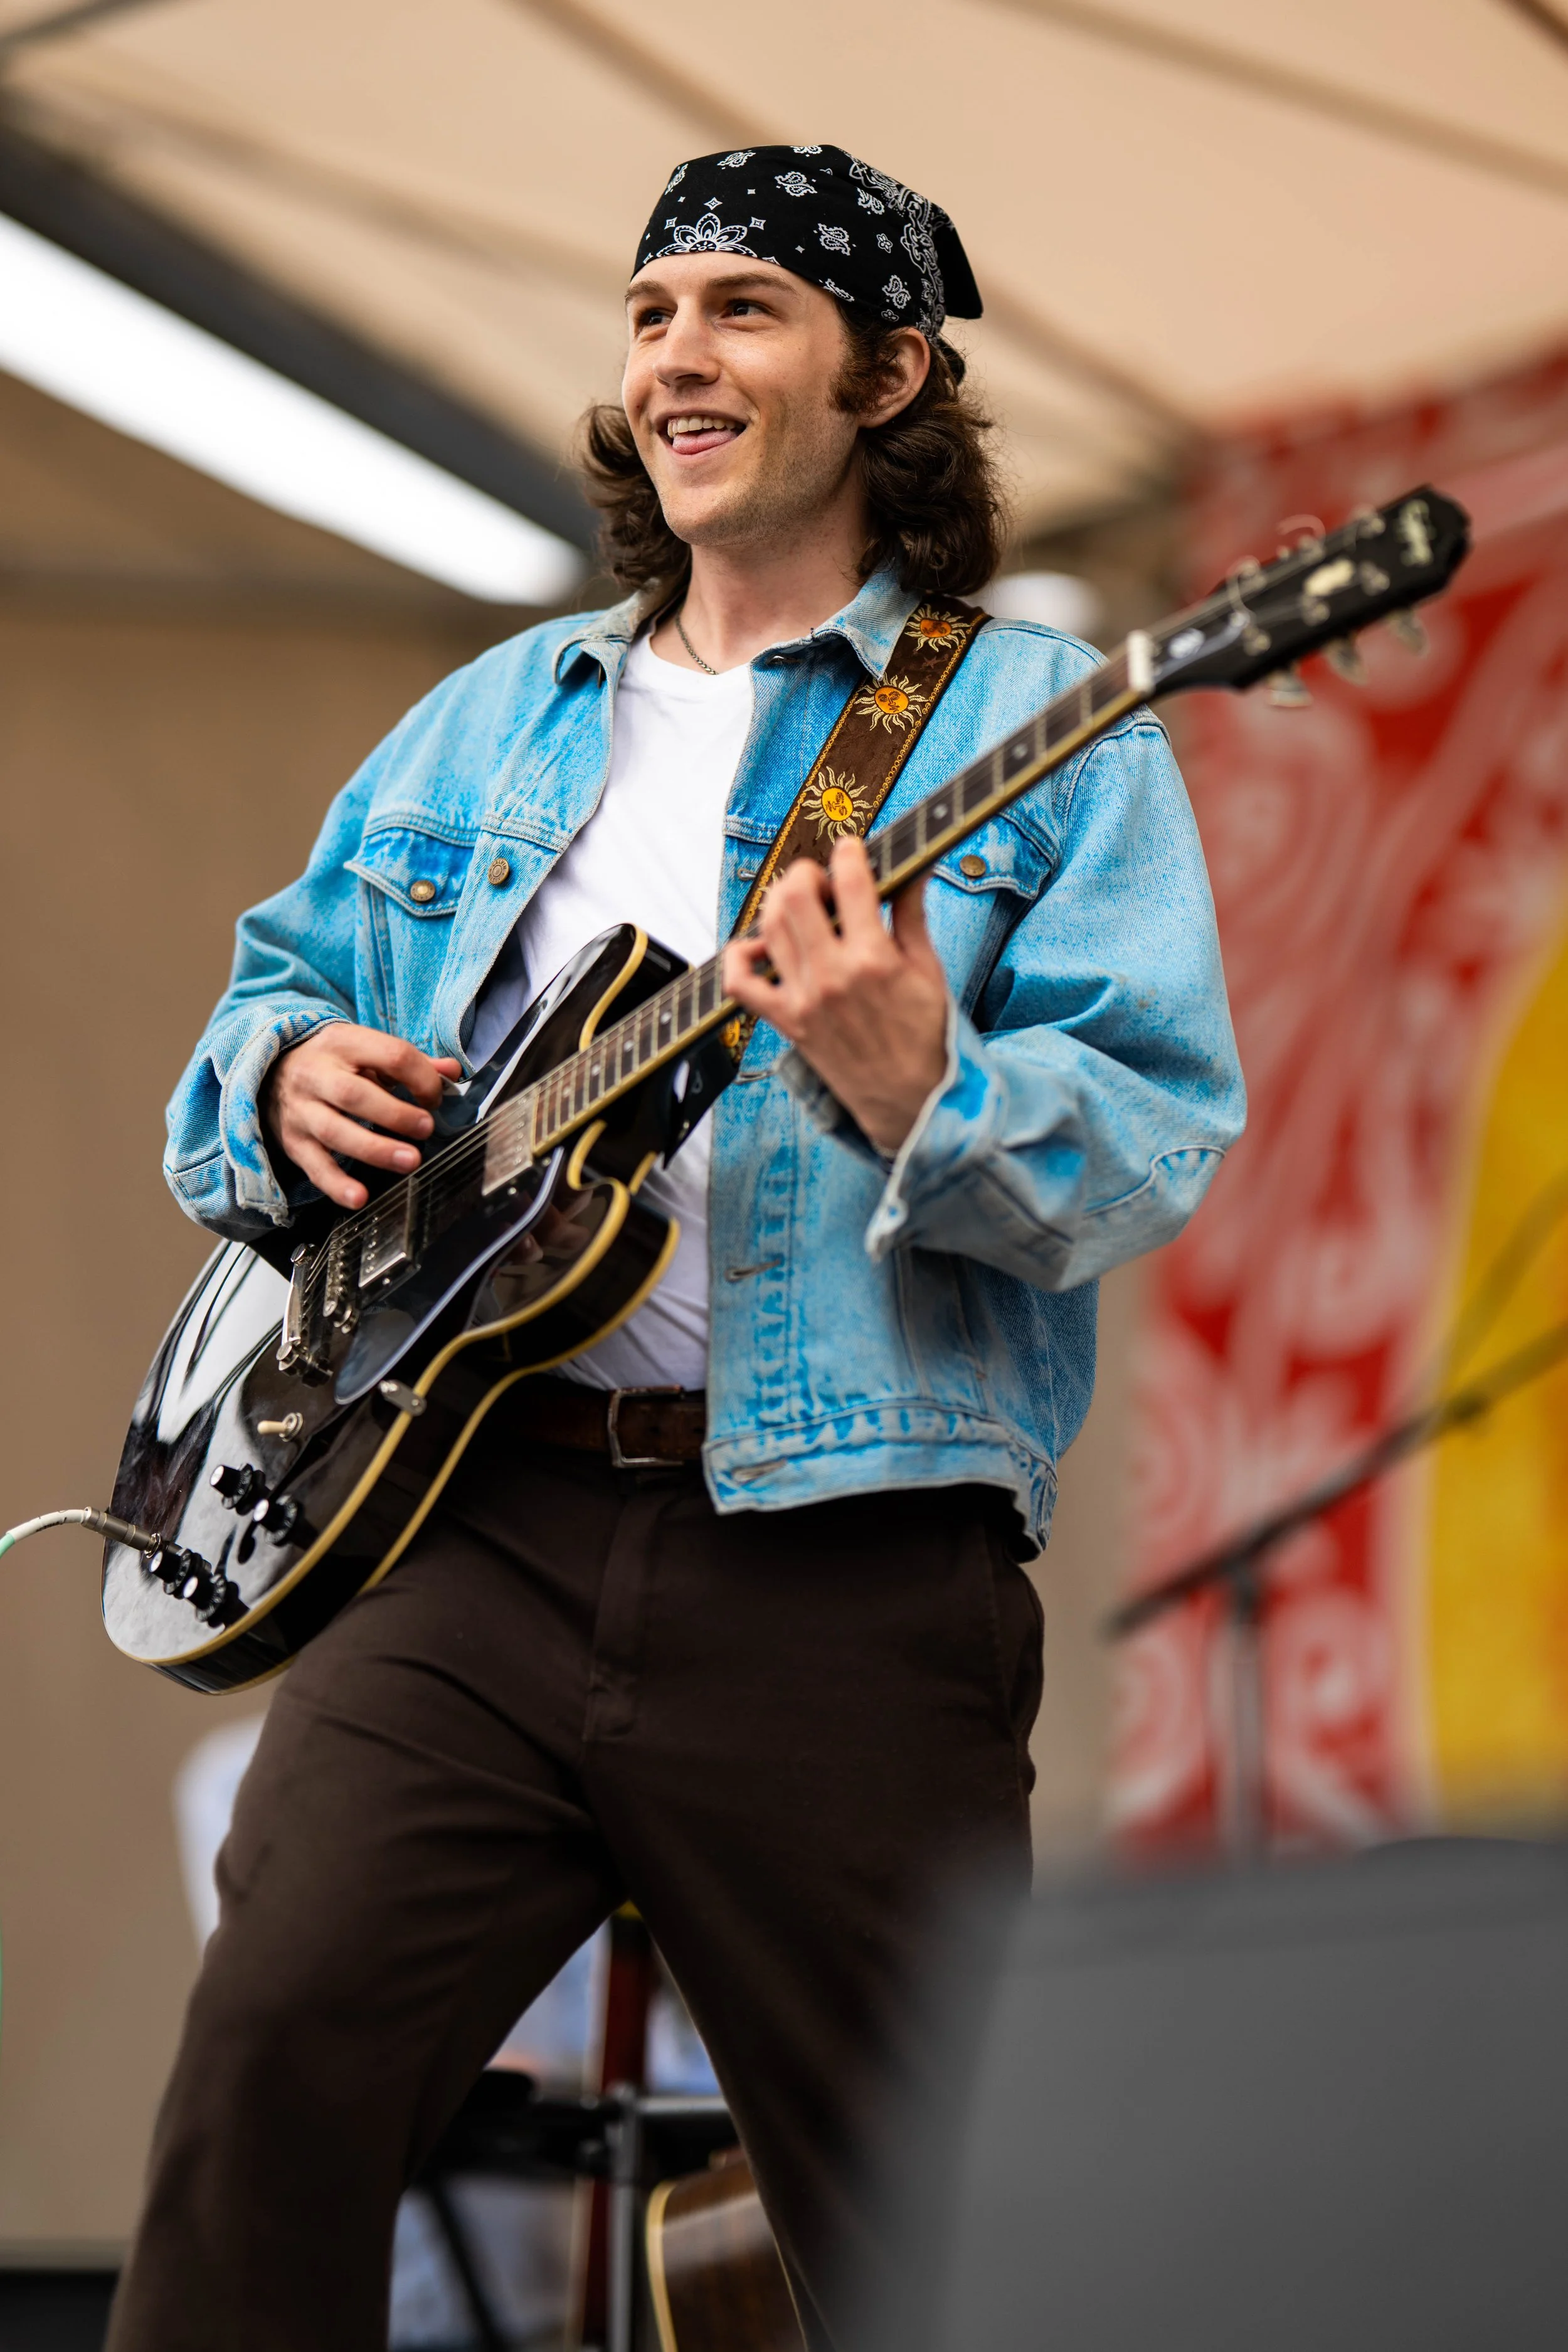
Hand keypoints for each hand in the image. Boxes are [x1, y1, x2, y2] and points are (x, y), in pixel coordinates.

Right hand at [263, 1024, 460, 1210]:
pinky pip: (314, 1166)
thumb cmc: (332, 1062)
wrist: (269, 1071)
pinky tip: (360, 1197)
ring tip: (409, 1162)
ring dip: (375, 1150)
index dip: (420, 1077)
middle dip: (396, 1114)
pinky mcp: (292, 1142)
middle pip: (355, 1094)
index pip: (390, 1055)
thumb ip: (410, 1062)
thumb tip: (452, 1072)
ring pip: (335, 1131)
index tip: (434, 1098)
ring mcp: (301, 1110)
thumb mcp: (366, 1050)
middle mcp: (316, 1075)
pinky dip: (337, 1184)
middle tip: (426, 1129)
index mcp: (343, 1043)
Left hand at [722, 835, 948, 1153]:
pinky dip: (739, 956)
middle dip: (806, 872)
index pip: (850, 881)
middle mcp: (832, 975)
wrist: (910, 1099)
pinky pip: (740, 983)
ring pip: (768, 926)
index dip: (849, 853)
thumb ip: (912, 915)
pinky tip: (759, 947)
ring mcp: (803, 999)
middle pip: (795, 895)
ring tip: (799, 907)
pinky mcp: (785, 1021)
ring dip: (779, 903)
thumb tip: (914, 869)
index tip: (851, 850)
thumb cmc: (923, 1037)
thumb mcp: (929, 970)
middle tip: (822, 879)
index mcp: (874, 959)